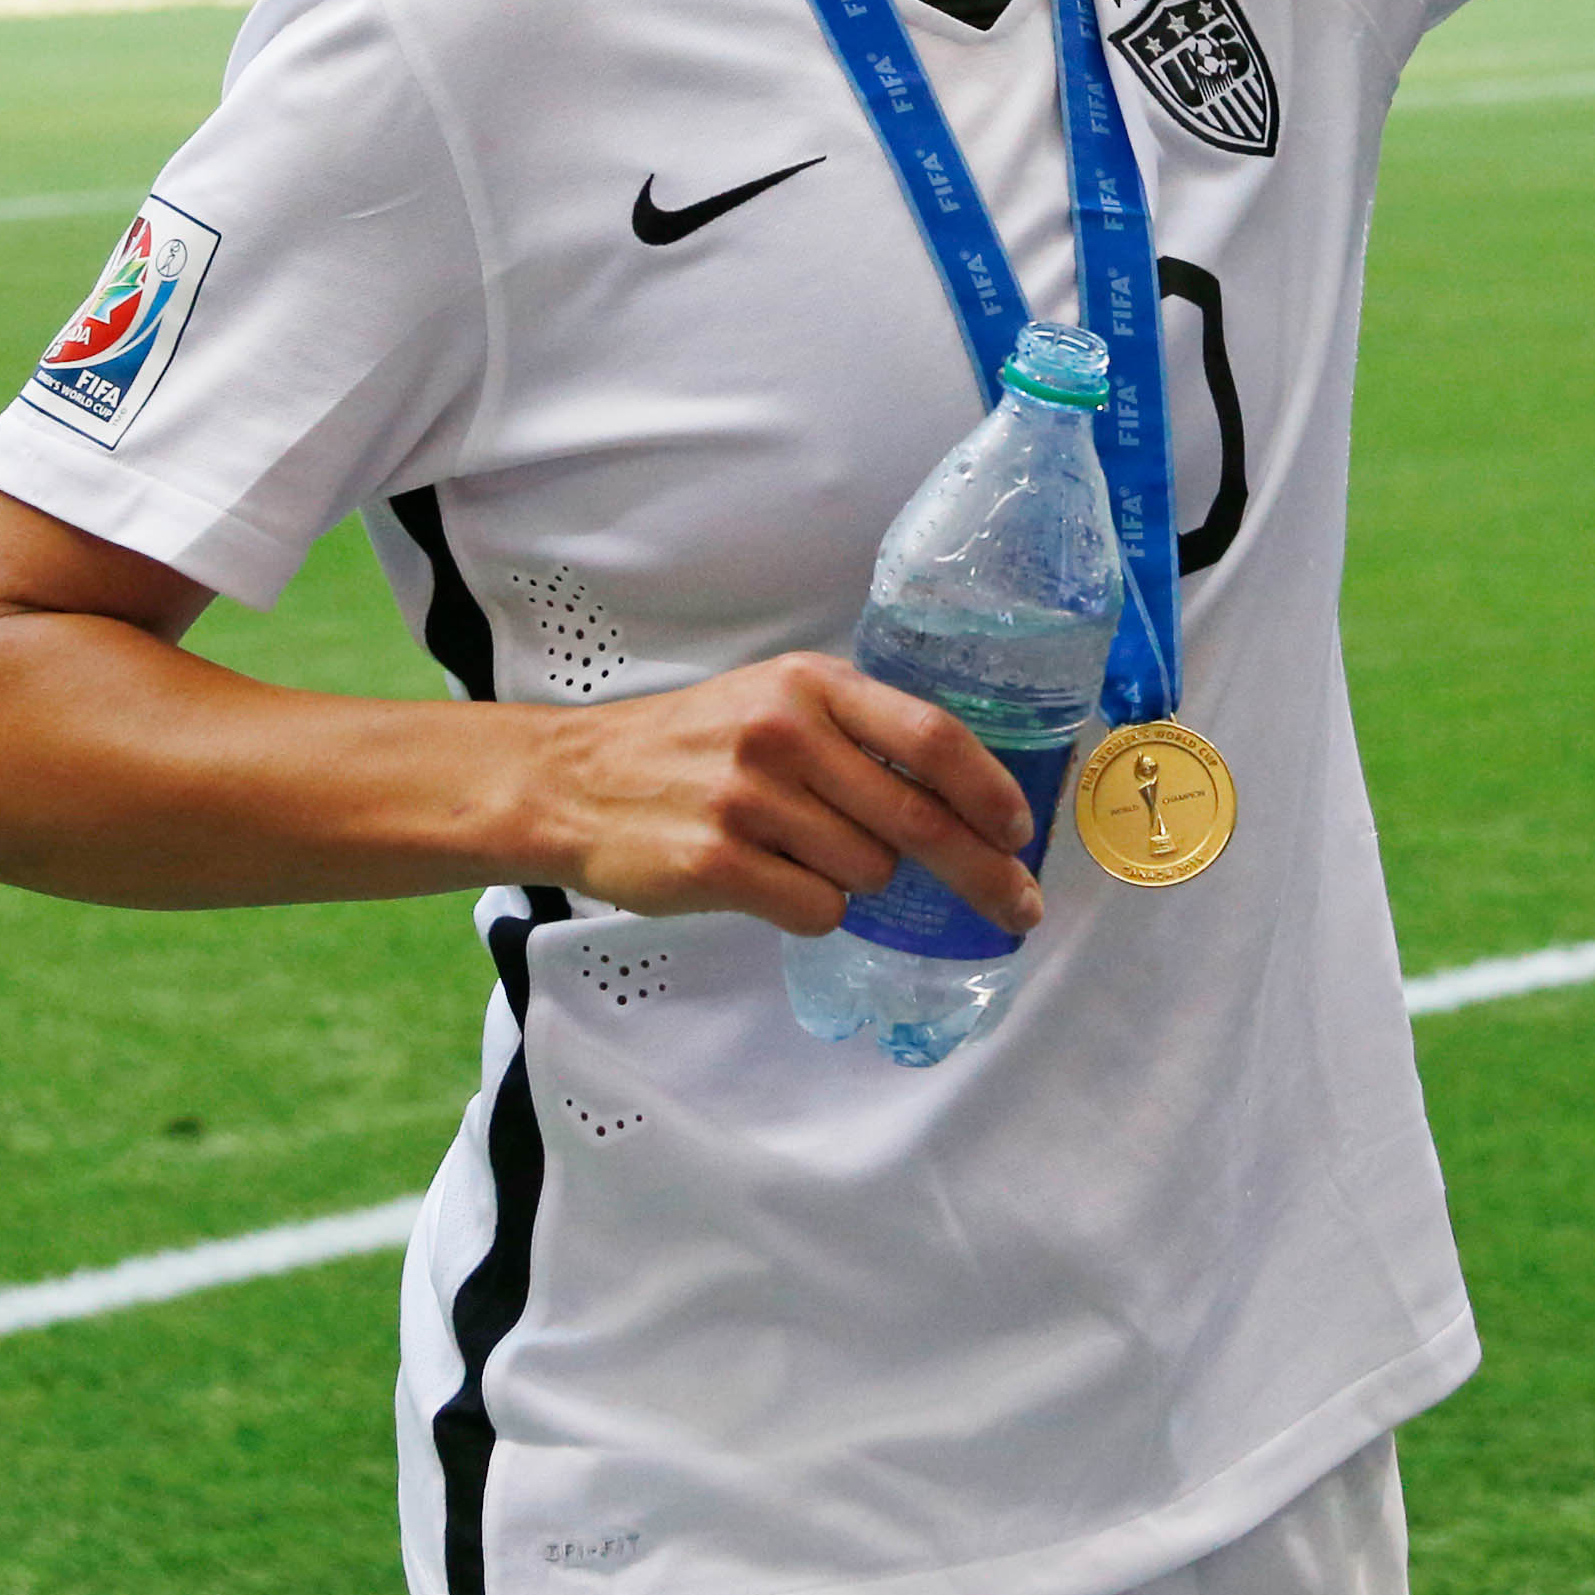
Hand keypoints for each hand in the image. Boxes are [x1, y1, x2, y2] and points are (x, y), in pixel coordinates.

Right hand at [518, 652, 1044, 938]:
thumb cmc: (692, 746)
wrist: (574, 782)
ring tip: (798, 852)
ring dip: (856, 879)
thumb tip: (964, 801)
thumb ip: (857, 734)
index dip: (990, 791)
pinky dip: (811, 908)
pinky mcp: (718, 863)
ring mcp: (750, 799)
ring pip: (868, 873)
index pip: (931, 736)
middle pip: (918, 819)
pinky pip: (817, 910)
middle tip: (1016, 908)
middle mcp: (786, 734)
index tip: (1020, 832)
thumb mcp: (776, 702)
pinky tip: (768, 880)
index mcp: (811, 684)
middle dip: (980, 872)